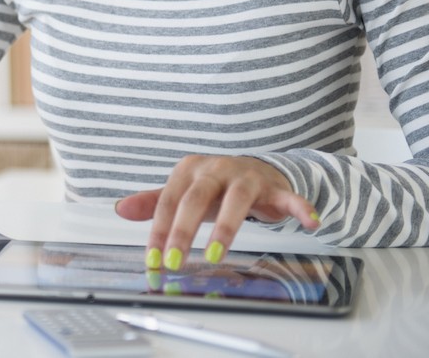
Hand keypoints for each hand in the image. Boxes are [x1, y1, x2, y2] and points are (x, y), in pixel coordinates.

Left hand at [114, 155, 318, 269]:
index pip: (168, 203)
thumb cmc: (214, 187)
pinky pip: (288, 196)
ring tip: (215, 255)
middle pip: (196, 198)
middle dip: (183, 231)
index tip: (153, 260)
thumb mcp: (183, 193)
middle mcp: (216, 169)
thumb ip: (153, 202)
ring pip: (236, 199)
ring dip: (226, 228)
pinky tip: (308, 222)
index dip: (159, 232)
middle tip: (175, 260)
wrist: (257, 170)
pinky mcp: (274, 186)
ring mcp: (246, 176)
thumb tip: (120, 209)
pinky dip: (299, 207)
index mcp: (189, 170)